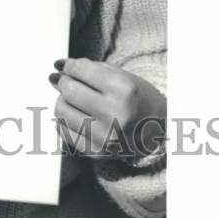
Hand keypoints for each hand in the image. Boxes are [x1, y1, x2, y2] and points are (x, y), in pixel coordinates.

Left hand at [49, 57, 165, 159]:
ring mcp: (105, 137)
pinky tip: (74, 114)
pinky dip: (64, 119)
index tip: (61, 65)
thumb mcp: (122, 76)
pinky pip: (64, 131)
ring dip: (62, 100)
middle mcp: (116, 115)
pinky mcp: (96, 153)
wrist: (158, 131)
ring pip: (62, 110)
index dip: (67, 65)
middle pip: (69, 90)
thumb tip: (60, 68)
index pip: (81, 71)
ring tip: (71, 98)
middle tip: (63, 79)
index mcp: (124, 91)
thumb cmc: (137, 98)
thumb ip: (91, 69)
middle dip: (62, 81)